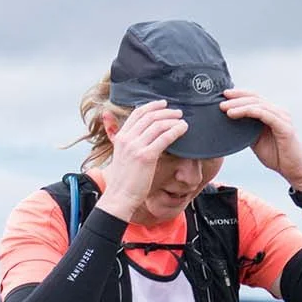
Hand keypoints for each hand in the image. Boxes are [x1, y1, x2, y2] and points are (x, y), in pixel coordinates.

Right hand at [96, 100, 188, 222]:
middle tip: (178, 112)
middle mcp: (127, 139)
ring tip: (182, 121)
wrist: (119, 197)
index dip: (152, 106)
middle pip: (149, 116)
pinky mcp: (146, 157)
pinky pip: (164, 138)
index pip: (137, 113)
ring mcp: (136, 147)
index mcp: (120, 137)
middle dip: (166, 111)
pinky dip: (175, 130)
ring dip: (173, 120)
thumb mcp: (120, 156)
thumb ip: (126, 142)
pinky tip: (183, 129)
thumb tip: (137, 134)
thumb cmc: (123, 180)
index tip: (163, 104)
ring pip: (158, 125)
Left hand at [219, 90, 301, 190]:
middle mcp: (278, 112)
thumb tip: (229, 123)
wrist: (294, 170)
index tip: (223, 95)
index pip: (254, 98)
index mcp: (272, 113)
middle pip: (255, 98)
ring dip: (239, 105)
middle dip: (236, 98)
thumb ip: (246, 130)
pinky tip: (235, 114)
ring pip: (258, 105)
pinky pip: (264, 115)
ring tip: (225, 109)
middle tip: (220, 101)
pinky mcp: (284, 127)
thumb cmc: (276, 155)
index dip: (239, 94)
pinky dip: (248, 112)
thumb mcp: (255, 140)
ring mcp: (282, 118)